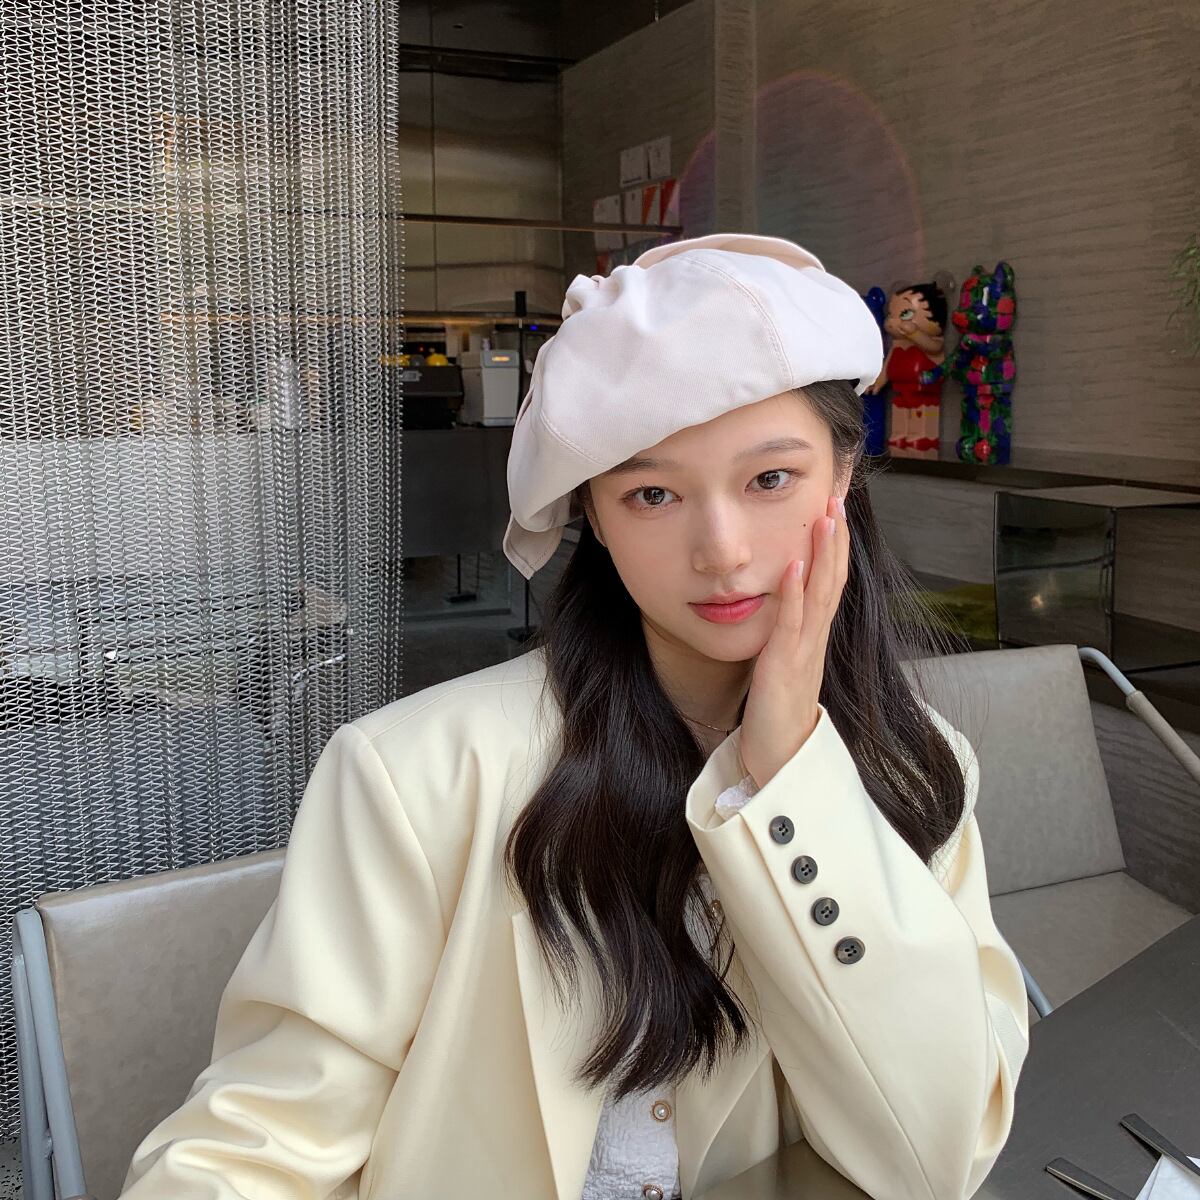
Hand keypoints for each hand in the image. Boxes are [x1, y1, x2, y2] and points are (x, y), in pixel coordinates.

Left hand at [738, 493, 849, 788]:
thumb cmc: (778, 713)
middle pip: (832, 578)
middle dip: (835, 535)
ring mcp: (803, 651)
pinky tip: (792, 564)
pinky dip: (792, 592)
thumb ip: (786, 634)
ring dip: (822, 553)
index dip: (835, 543)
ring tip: (824, 516)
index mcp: (814, 635)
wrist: (780, 760)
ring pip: (818, 594)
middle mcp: (815, 638)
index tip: (834, 506)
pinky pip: (790, 624)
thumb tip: (781, 603)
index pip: (830, 580)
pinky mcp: (784, 667)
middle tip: (838, 494)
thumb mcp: (784, 663)